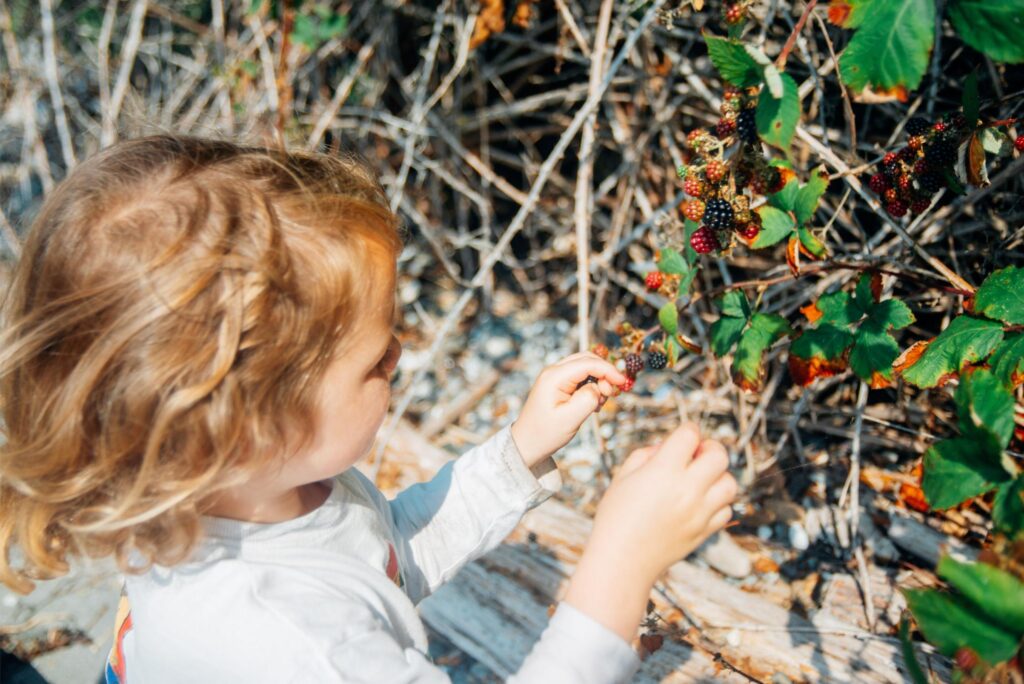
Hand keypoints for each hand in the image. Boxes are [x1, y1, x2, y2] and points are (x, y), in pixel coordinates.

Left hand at [509, 352, 627, 467]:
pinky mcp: (559, 384)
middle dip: (604, 374)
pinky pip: (581, 377)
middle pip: (587, 359)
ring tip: (598, 404)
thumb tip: (599, 387)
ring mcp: (555, 377)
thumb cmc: (546, 433)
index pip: (587, 363)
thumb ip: (587, 399)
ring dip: (598, 381)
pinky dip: (592, 386)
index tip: (623, 383)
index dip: (608, 370)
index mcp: (554, 377)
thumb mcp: (570, 419)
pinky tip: (592, 403)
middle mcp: (554, 372)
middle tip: (610, 395)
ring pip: (586, 367)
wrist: (528, 443)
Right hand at [586, 422, 735, 583]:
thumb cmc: (616, 516)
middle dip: (710, 448)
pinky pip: (726, 510)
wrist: (622, 561)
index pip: (690, 435)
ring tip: (700, 481)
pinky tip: (699, 503)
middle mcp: (687, 490)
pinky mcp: (705, 531)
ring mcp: (699, 512)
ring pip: (730, 483)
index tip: (682, 438)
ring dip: (718, 476)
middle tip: (697, 456)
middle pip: (720, 455)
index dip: (687, 430)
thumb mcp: (623, 477)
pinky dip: (717, 502)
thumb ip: (647, 454)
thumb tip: (669, 447)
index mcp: (663, 471)